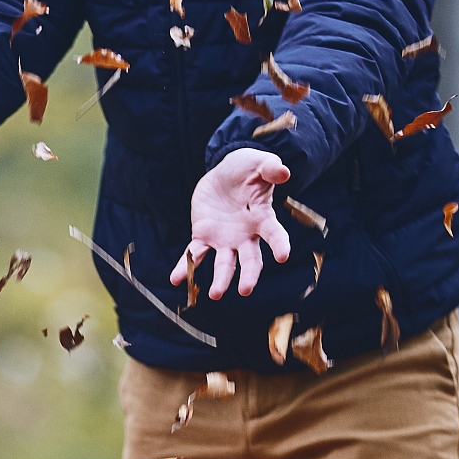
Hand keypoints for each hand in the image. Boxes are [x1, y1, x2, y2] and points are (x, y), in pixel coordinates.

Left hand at [173, 148, 292, 298]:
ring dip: (220, 280)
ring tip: (215, 294)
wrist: (223, 173)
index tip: (283, 256)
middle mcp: (245, 235)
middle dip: (248, 275)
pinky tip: (175, 279)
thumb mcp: (258, 164)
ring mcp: (224, 239)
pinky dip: (185, 267)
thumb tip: (283, 171)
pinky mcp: (203, 236)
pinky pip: (194, 255)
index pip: (274, 234)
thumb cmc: (247, 168)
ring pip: (224, 264)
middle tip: (245, 290)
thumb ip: (270, 168)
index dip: (279, 245)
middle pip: (250, 260)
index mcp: (262, 218)